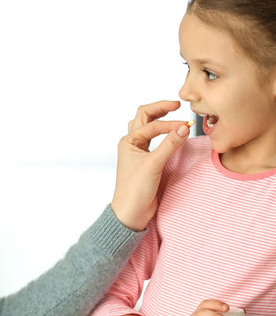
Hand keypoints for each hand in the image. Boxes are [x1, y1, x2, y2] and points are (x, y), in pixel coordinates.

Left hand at [111, 100, 190, 230]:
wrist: (131, 211)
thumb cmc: (134, 190)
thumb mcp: (153, 164)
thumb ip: (169, 144)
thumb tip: (184, 126)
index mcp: (128, 142)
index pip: (151, 124)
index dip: (169, 124)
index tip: (187, 126)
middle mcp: (131, 144)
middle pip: (144, 117)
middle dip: (159, 109)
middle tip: (176, 104)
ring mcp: (138, 151)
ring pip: (146, 126)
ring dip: (157, 118)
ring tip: (172, 112)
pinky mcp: (145, 160)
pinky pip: (152, 139)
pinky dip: (161, 132)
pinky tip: (170, 132)